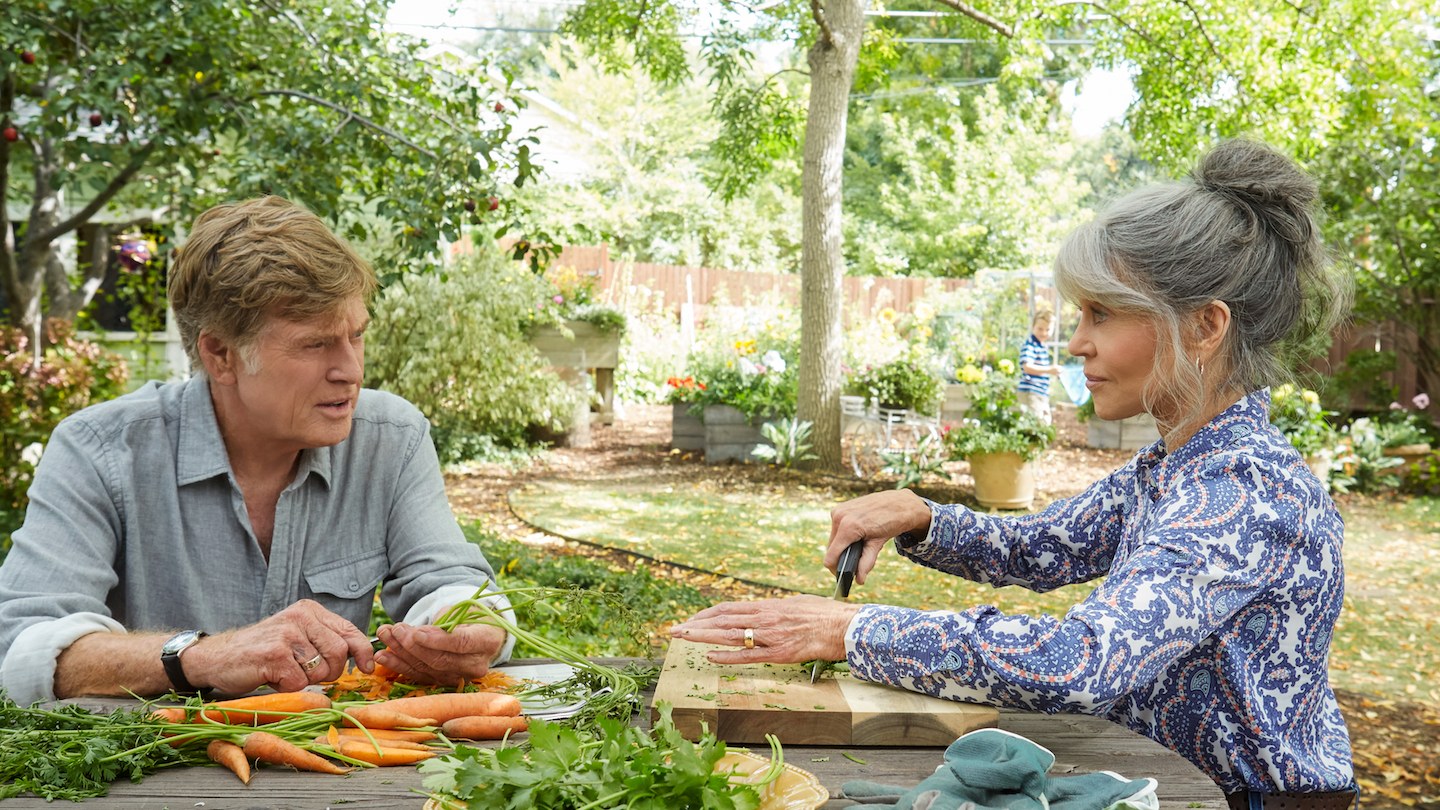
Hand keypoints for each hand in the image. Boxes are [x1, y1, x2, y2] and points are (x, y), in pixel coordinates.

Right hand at [186, 599, 374, 694]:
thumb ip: (324, 641)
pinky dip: (286, 687)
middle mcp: (300, 617)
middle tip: (305, 673)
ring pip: (320, 670)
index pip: (349, 631)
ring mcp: (287, 634)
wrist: (217, 657)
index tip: (367, 666)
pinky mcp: (275, 654)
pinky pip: (299, 682)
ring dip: (304, 680)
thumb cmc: (262, 651)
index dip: (362, 652)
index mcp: (309, 611)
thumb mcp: (296, 636)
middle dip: (329, 672)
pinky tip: (271, 676)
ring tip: (284, 671)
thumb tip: (362, 657)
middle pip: (339, 654)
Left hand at [372, 620, 505, 685]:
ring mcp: (460, 677)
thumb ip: (446, 619)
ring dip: (401, 654)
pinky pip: (420, 676)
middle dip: (413, 645)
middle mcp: (476, 664)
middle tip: (394, 630)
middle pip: (441, 659)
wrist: (481, 634)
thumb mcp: (466, 609)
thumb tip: (420, 632)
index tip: (416, 632)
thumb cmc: (472, 617)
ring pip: (427, 669)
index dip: (437, 639)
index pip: (462, 643)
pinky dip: (400, 666)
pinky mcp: (444, 682)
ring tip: (384, 637)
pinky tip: (384, 657)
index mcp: (487, 641)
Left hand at [669, 596, 859, 664]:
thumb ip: (776, 609)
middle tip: (675, 630)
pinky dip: (727, 656)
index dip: (706, 614)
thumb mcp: (795, 603)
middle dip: (696, 625)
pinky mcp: (778, 653)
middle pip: (722, 620)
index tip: (691, 620)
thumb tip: (765, 611)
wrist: (842, 627)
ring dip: (703, 637)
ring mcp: (769, 636)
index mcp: (767, 606)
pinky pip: (747, 656)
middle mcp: (764, 619)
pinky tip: (710, 657)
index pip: (729, 608)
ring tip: (683, 638)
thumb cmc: (823, 614)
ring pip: (729, 635)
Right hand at [829, 490, 931, 585]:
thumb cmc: (892, 521)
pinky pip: (837, 527)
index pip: (831, 556)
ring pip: (834, 538)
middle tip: (856, 561)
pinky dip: (844, 534)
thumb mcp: (878, 544)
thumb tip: (859, 580)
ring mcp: (839, 510)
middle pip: (831, 548)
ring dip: (843, 545)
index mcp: (848, 527)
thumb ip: (866, 563)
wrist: (900, 502)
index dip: (836, 569)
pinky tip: (858, 533)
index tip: (843, 575)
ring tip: (860, 545)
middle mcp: (840, 516)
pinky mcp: (841, 507)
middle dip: (841, 557)